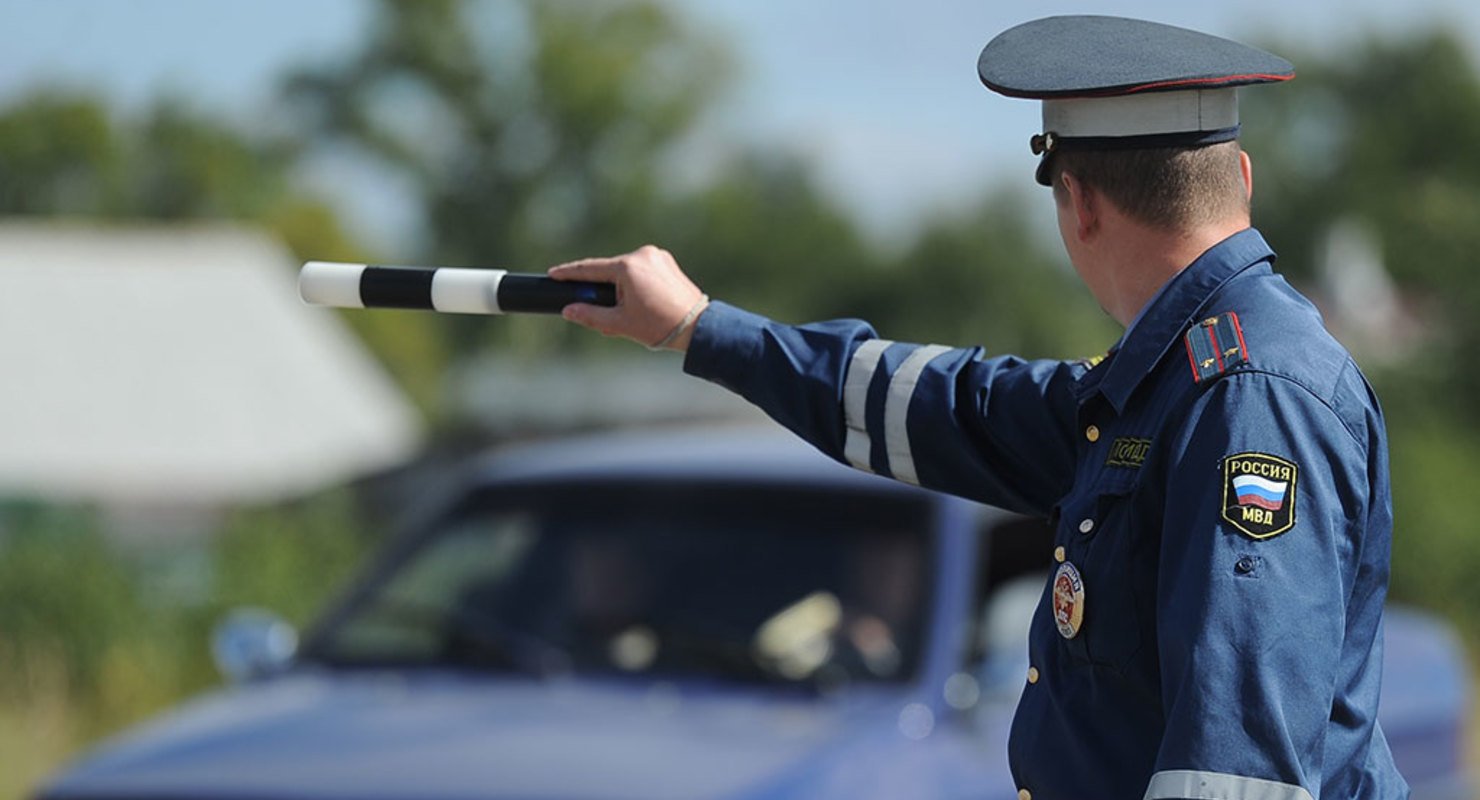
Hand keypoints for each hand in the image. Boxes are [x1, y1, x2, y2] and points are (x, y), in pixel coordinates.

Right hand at [548, 245, 708, 350]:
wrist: (697, 327)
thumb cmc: (659, 326)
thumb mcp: (619, 324)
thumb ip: (590, 315)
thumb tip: (568, 310)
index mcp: (629, 267)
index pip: (590, 268)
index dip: (569, 273)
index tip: (553, 274)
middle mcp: (643, 255)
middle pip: (610, 271)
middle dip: (602, 289)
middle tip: (603, 311)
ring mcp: (657, 256)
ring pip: (626, 271)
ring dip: (620, 288)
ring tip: (632, 313)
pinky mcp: (667, 262)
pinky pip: (642, 270)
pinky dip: (635, 284)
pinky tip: (642, 304)